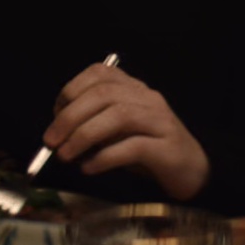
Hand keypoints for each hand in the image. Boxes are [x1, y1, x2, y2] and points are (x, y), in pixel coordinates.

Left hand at [45, 63, 209, 200]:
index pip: (100, 74)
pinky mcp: (167, 148)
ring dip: (85, 135)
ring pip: (119, 116)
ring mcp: (160, 121)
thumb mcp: (118, 131)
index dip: (72, 90)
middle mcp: (148, 98)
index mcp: (135, 89)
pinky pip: (133, 147)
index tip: (55, 113)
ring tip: (66, 155)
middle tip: (51, 141)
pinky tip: (90, 168)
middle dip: (70, 116)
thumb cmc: (149, 150)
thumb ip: (94, 124)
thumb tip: (58, 132)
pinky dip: (106, 157)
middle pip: (105, 94)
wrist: (193, 170)